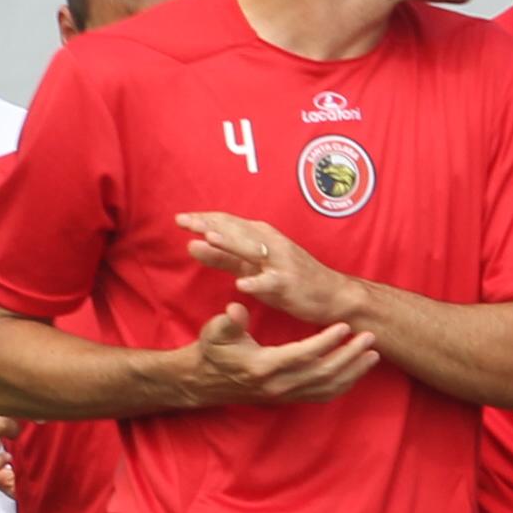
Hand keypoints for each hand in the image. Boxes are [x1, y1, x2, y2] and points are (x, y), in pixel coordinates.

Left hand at [176, 212, 359, 324]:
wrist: (332, 295)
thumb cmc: (291, 278)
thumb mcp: (254, 265)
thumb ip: (224, 257)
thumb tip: (193, 244)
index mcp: (261, 235)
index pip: (228, 222)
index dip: (203, 218)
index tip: (180, 218)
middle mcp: (270, 243)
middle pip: (235, 230)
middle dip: (209, 224)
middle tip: (183, 220)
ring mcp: (280, 263)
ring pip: (252, 250)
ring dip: (231, 244)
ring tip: (208, 239)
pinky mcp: (289, 284)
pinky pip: (271, 283)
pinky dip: (257, 283)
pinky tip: (242, 285)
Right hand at [184, 305, 377, 404]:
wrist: (205, 382)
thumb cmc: (213, 351)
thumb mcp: (214, 332)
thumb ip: (229, 321)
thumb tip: (236, 308)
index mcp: (263, 366)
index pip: (302, 355)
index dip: (325, 342)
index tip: (344, 326)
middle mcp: (278, 385)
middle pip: (323, 373)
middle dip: (349, 356)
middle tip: (369, 337)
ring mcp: (286, 395)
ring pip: (328, 387)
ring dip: (353, 371)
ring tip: (372, 353)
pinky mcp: (291, 398)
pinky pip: (323, 395)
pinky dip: (344, 383)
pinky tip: (358, 369)